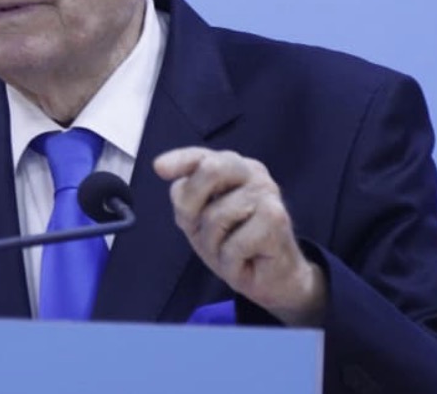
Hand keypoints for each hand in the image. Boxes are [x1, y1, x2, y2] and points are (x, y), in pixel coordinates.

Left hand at [153, 147, 326, 325]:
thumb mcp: (199, 219)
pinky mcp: (276, 219)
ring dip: (213, 244)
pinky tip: (245, 261)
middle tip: (196, 228)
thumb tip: (167, 173)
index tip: (159, 168)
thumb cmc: (235, 244)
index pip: (201, 157)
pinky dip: (230, 262)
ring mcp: (267, 194)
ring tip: (230, 250)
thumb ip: (185, 195)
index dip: (180, 160)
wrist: (273, 278)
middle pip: (211, 169)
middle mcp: (253, 174)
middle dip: (191, 203)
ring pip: (215, 216)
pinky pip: (232, 244)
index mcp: (234, 168)